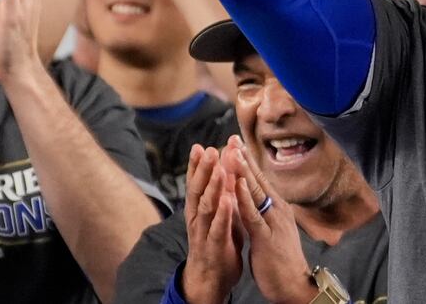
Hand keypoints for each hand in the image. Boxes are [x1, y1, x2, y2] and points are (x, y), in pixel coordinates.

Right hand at [183, 145, 243, 303]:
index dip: (198, 166)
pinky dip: (223, 214)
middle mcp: (198, 220)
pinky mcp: (214, 247)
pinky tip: (228, 200)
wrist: (211, 280)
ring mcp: (204, 234)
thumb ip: (221, 196)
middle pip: (198, 191)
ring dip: (213, 187)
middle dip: (203, 170)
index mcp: (200, 211)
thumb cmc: (217, 243)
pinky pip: (218, 229)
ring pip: (205, 208)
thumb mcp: (219, 216)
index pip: (197, 184)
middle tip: (207, 149)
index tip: (200, 145)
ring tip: (219, 169)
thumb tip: (225, 171)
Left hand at [223, 136, 313, 303]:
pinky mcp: (266, 236)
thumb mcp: (274, 229)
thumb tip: (258, 197)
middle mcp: (277, 209)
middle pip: (258, 179)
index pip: (260, 179)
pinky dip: (244, 197)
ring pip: (255, 192)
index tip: (235, 143)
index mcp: (277, 207)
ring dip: (242, 172)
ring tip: (231, 153)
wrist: (294, 283)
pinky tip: (236, 184)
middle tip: (231, 138)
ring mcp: (273, 221)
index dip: (247, 161)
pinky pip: (253, 214)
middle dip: (243, 159)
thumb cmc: (282, 258)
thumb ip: (266, 212)